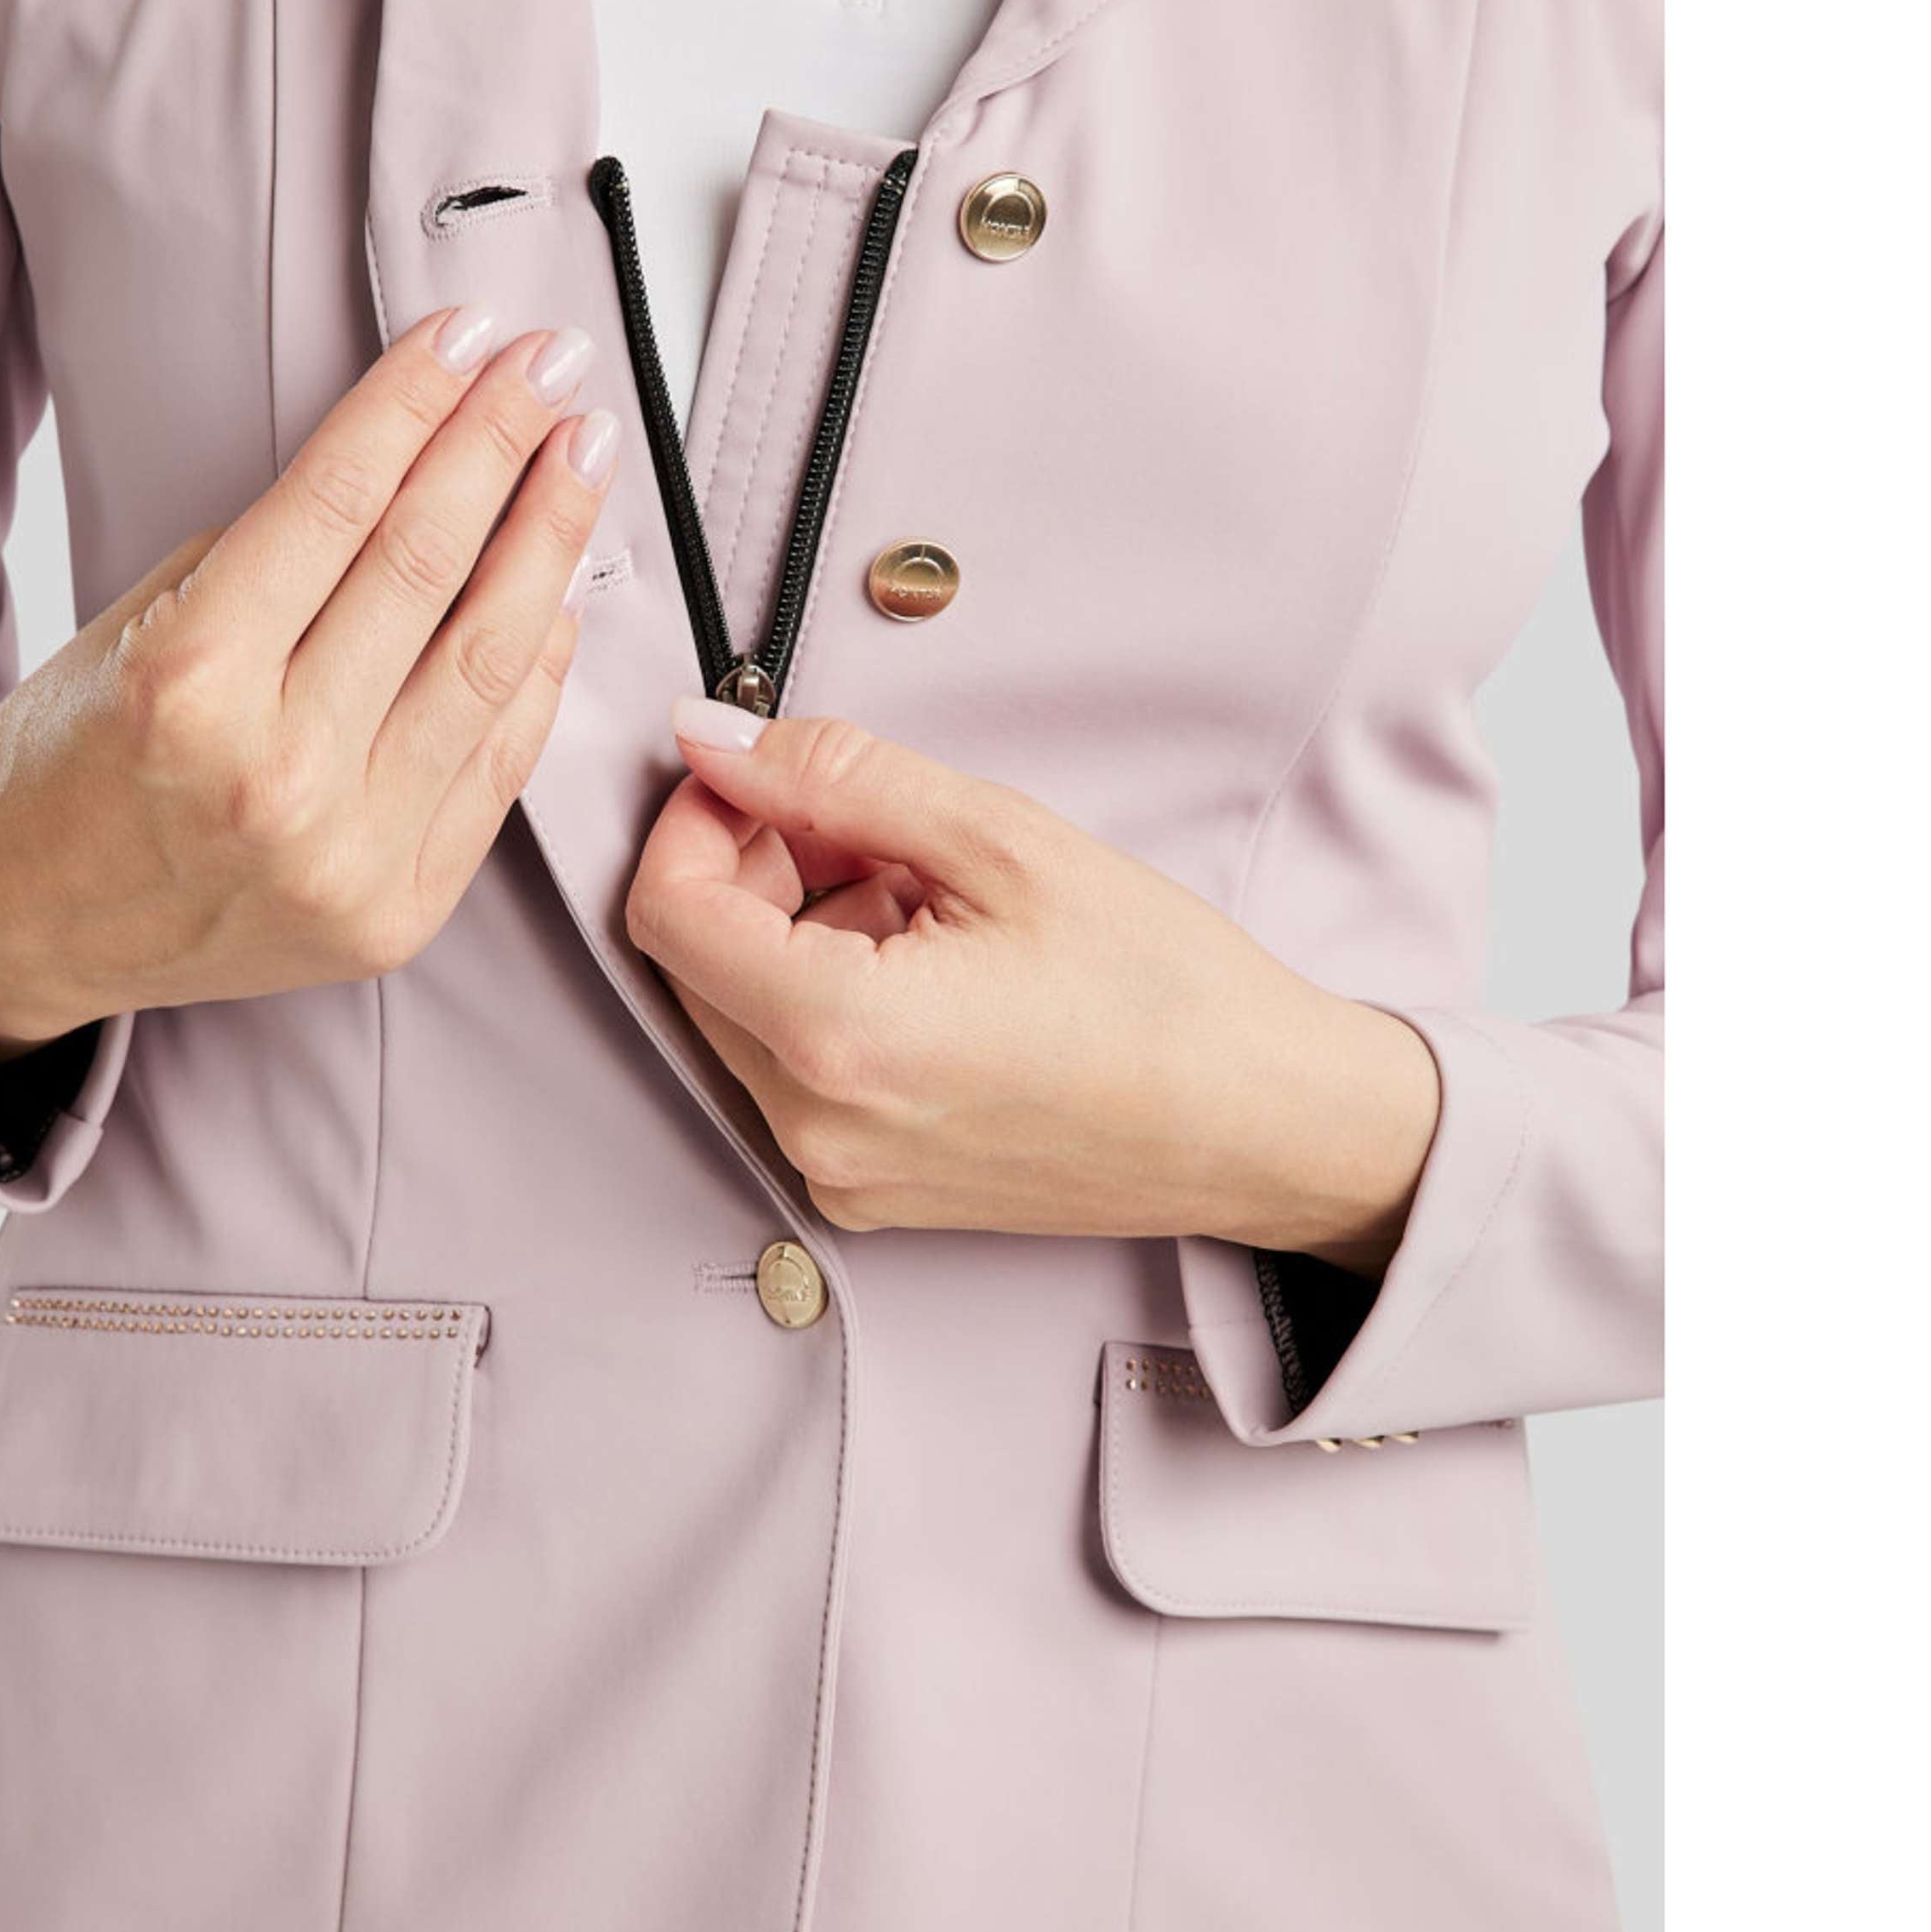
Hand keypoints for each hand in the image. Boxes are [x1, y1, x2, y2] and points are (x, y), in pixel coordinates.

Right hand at [0, 307, 617, 1063]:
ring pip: (490, 663)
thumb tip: (414, 463)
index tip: (472, 334)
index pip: (339, 503)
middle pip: (428, 568)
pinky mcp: (398, 910)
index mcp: (190, 685)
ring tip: (583, 455)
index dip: (418, 402)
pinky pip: (501, 763)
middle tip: (555, 367)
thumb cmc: (71, 761)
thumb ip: (274, 560)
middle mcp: (277, 774)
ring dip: (552, 540)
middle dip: (504, 444)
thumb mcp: (134, 626)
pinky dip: (541, 666)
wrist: (28, 925)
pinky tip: (561, 587)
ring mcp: (349, 856)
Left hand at [623, 701, 1440, 1272]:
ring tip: (925, 900)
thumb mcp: (1000, 839)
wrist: (1264, 1124)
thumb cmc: (1165, 993)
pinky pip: (793, 1070)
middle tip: (863, 826)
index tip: (751, 774)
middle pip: (695, 963)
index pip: (666, 911)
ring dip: (797, 932)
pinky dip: (830, 997)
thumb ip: (835, 778)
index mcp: (839, 1039)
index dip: (693, 820)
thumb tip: (717, 741)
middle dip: (752, 870)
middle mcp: (816, 1127)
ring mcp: (836, 1172)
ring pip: (741, 1012)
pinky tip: (930, 964)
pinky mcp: (865, 1190)